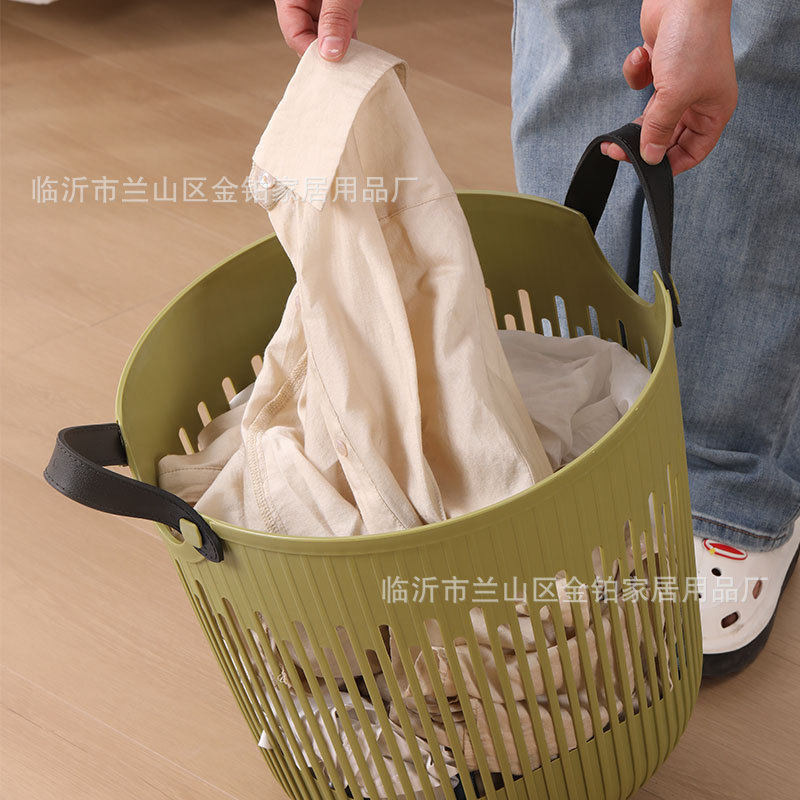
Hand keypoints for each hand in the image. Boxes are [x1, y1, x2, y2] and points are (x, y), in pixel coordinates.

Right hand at [275, 0, 361, 60]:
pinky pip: (341, 26)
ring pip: (327, 35)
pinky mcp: (340, 4)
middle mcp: (304, 1)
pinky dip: (350, 39)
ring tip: (354, 64)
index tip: (330, 65)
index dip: (312, 52)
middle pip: (310, 38)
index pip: (294, 34)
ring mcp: (323, 4)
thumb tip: (330, 51)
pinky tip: (360, 52)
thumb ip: (334, 16)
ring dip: (341, 49)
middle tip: (343, 70)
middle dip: (327, 54)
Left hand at [603, 0, 737, 173]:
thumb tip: (650, 157)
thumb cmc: (694, 39)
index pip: (694, 150)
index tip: (647, 172)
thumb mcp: (675, 95)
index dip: (672, 164)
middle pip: (668, 136)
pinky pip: (643, 85)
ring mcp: (678, 83)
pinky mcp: (660, 67)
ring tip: (613, 138)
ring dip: (633, 122)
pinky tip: (642, 59)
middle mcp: (698, 98)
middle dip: (644, 146)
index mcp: (713, 109)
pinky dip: (637, 75)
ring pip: (652, 115)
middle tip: (619, 155)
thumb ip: (659, 129)